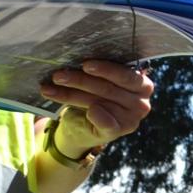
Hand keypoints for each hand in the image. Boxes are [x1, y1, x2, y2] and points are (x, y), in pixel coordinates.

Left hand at [40, 61, 156, 149]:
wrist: (85, 127)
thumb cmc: (95, 97)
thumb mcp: (99, 82)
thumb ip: (97, 72)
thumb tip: (77, 59)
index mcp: (142, 84)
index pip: (126, 75)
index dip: (106, 69)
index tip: (85, 64)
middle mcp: (141, 103)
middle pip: (108, 88)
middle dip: (80, 80)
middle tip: (58, 75)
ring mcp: (130, 119)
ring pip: (97, 102)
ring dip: (70, 94)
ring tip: (49, 88)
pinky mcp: (117, 133)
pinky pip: (106, 124)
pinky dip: (96, 116)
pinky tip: (83, 112)